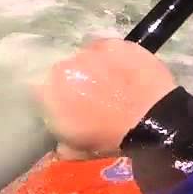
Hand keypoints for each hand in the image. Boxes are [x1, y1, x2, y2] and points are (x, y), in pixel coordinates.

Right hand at [32, 39, 176, 159]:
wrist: (151, 119)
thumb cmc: (110, 137)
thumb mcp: (76, 151)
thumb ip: (61, 143)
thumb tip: (60, 142)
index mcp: (48, 90)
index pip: (41, 91)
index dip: (55, 100)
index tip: (69, 109)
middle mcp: (63, 65)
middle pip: (64, 71)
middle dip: (74, 83)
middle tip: (92, 98)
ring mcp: (90, 50)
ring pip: (86, 58)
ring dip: (94, 69)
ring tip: (112, 84)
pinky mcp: (114, 42)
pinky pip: (108, 49)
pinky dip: (114, 59)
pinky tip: (125, 72)